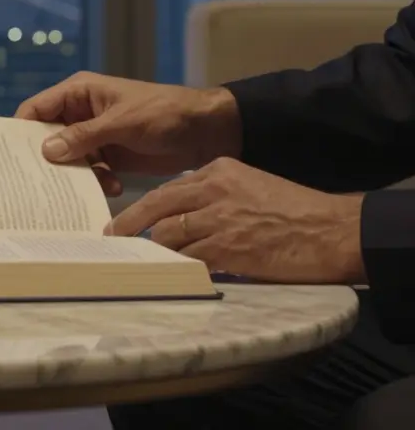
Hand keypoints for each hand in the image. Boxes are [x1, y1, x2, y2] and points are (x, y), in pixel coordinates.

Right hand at [15, 71, 241, 195]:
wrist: (206, 132)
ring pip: (67, 159)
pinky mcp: (108, 156)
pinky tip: (113, 187)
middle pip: (47, 137)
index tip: (11, 155)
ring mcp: (93, 137)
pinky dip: (96, 182)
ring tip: (83, 188)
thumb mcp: (123, 122)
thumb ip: (84, 136)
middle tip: (37, 182)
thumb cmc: (165, 112)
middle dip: (46, 158)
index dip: (21, 130)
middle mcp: (80, 114)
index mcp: (78, 93)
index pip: (36, 109)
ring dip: (74, 174)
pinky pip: (89, 172)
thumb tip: (46, 150)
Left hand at [109, 157, 365, 283]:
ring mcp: (218, 218)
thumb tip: (180, 220)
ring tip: (140, 262)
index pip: (167, 189)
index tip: (123, 220)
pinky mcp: (226, 247)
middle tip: (111, 238)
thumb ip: (214, 197)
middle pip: (156, 206)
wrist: (332, 230)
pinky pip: (188, 259)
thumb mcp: (249, 186)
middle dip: (129, 224)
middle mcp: (213, 189)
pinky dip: (175, 268)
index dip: (141, 207)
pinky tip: (167, 275)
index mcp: (218, 171)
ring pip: (168, 234)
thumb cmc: (294, 212)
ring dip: (153, 251)